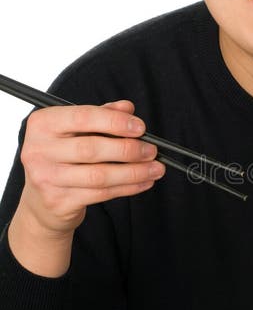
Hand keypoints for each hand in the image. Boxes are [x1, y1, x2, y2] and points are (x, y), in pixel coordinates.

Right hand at [8, 100, 164, 275]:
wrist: (41, 200)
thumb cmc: (62, 157)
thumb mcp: (76, 131)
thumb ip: (101, 116)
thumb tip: (127, 108)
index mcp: (43, 124)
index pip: (83, 117)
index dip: (115, 122)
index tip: (140, 128)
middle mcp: (39, 150)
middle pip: (92, 148)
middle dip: (129, 150)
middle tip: (151, 150)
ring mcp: (46, 178)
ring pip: (99, 175)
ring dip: (134, 172)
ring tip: (155, 168)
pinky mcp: (59, 201)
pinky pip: (101, 194)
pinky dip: (128, 188)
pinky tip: (143, 182)